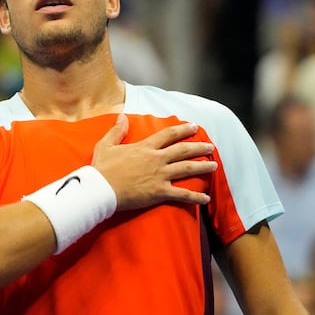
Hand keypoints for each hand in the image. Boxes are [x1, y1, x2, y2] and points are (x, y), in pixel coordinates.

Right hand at [92, 114, 216, 210]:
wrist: (101, 189)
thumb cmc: (102, 169)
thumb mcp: (106, 145)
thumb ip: (116, 131)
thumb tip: (121, 117)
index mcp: (145, 147)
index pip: (169, 135)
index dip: (183, 130)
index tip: (194, 127)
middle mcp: (156, 159)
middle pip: (183, 150)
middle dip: (199, 148)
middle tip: (210, 146)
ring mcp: (160, 176)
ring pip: (187, 168)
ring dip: (202, 166)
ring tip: (214, 166)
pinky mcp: (159, 192)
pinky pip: (182, 194)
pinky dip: (195, 196)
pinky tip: (206, 198)